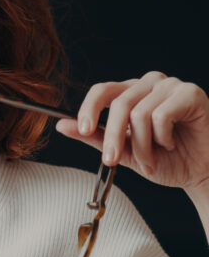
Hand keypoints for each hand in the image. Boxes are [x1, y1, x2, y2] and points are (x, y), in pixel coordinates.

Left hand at [54, 72, 208, 193]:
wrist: (201, 173)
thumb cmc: (166, 160)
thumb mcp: (124, 152)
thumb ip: (95, 137)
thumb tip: (62, 125)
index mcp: (130, 93)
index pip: (102, 90)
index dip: (89, 109)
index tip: (84, 130)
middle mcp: (148, 84)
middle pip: (119, 104)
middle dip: (113, 138)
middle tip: (113, 160)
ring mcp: (170, 85)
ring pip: (139, 113)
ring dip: (143, 146)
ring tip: (152, 160)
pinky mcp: (190, 92)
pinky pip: (162, 114)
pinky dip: (163, 137)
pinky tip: (172, 143)